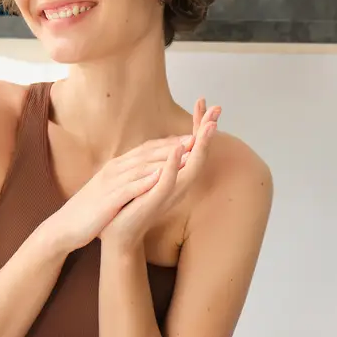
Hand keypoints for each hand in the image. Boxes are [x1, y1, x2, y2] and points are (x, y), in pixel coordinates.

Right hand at [39, 133, 194, 255]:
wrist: (67, 226)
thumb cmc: (94, 207)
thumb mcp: (114, 187)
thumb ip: (130, 176)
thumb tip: (149, 169)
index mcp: (118, 166)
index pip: (147, 149)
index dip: (170, 143)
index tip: (192, 137)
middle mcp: (115, 169)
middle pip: (147, 153)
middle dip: (172, 144)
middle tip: (197, 137)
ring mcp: (110, 183)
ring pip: (140, 167)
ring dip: (163, 159)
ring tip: (185, 153)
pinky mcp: (107, 200)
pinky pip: (127, 188)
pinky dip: (144, 181)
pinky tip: (160, 178)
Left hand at [99, 98, 220, 249]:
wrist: (118, 234)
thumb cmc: (133, 205)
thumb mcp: (150, 177)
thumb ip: (161, 161)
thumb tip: (172, 144)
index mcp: (177, 177)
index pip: (192, 146)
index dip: (199, 125)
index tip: (204, 102)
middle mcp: (179, 184)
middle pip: (199, 153)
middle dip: (208, 131)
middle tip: (217, 110)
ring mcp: (170, 193)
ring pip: (191, 166)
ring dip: (200, 145)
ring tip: (208, 126)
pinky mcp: (157, 200)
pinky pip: (169, 180)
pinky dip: (174, 164)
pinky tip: (179, 149)